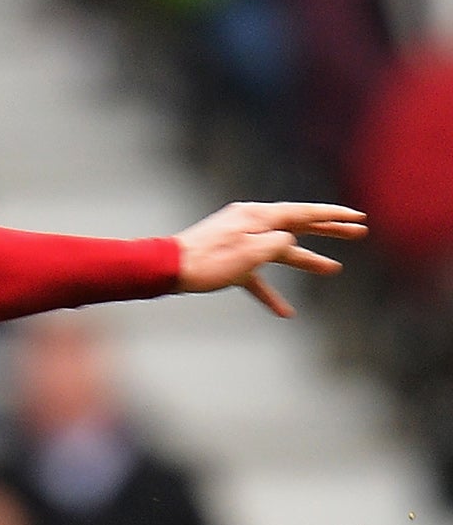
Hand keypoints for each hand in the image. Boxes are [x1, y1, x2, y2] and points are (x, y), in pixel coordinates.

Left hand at [174, 201, 365, 316]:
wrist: (167, 269)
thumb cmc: (207, 260)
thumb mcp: (251, 252)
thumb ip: (278, 244)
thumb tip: (288, 242)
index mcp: (258, 216)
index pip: (304, 212)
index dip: (333, 216)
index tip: (357, 218)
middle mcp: (251, 224)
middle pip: (297, 226)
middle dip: (328, 231)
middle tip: (358, 233)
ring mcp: (240, 243)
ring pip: (280, 251)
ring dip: (307, 261)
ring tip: (333, 269)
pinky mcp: (229, 263)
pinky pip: (256, 278)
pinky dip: (270, 293)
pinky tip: (286, 312)